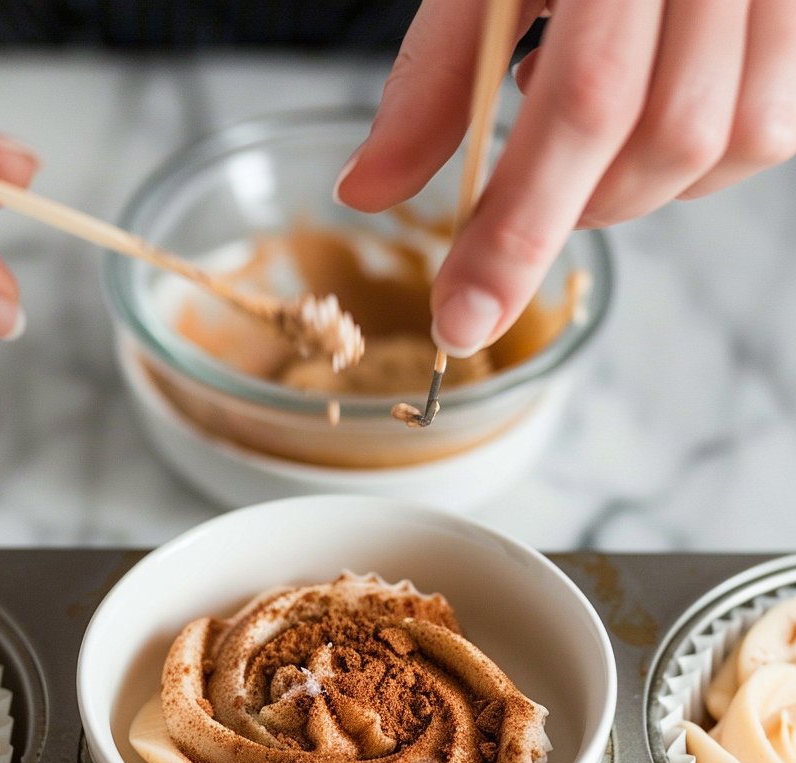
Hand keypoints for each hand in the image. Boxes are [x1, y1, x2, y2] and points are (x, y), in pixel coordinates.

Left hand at [336, 0, 795, 356]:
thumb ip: (433, 80)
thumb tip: (368, 193)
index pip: (582, 105)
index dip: (520, 231)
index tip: (461, 323)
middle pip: (665, 140)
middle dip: (577, 207)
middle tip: (517, 207)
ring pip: (730, 144)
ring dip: (640, 188)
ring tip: (581, 148)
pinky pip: (771, 128)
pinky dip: (700, 160)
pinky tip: (647, 127)